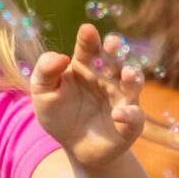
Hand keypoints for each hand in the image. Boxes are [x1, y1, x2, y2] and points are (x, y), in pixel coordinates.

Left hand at [31, 24, 146, 171]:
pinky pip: (135, 117)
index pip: (89, 49)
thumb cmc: (59, 114)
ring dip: (133, 77)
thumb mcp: (43, 93)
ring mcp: (122, 100)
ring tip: (127, 74)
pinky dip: (130, 115)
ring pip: (133, 85)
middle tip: (113, 43)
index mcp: (86, 67)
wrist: (74, 146)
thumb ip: (45, 72)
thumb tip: (60, 57)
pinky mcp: (130, 124)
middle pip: (115, 61)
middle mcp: (108, 79)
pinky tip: (118, 114)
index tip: (87, 30)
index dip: (89, 39)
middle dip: (116, 51)